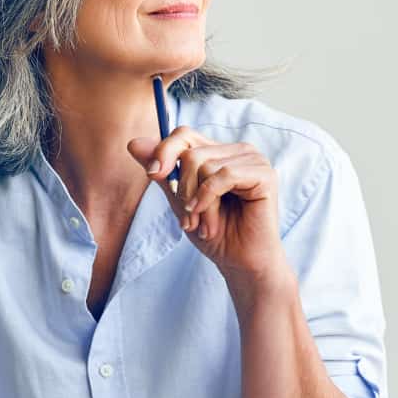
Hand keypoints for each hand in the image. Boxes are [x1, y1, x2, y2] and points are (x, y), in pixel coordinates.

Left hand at [127, 126, 288, 282]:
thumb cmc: (215, 234)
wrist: (241, 263)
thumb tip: (133, 143)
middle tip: (187, 220)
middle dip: (182, 190)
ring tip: (203, 226)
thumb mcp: (180, 201)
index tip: (153, 175)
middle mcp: (238, 151)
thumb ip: (163, 172)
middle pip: (191, 153)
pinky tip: (210, 221)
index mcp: (220, 153)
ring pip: (205, 165)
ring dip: (197, 203)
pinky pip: (224, 176)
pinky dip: (209, 200)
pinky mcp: (264, 174)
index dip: (164, 151)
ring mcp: (254, 160)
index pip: (184, 135)